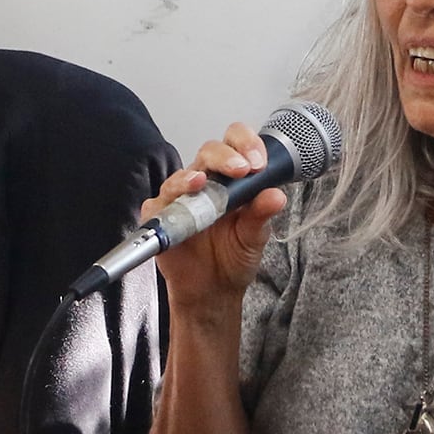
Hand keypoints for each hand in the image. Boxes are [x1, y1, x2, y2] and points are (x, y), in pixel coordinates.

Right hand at [146, 123, 287, 325]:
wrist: (213, 289)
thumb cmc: (233, 257)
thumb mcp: (255, 236)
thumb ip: (263, 214)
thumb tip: (276, 195)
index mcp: (232, 179)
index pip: (236, 144)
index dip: (247, 144)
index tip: (259, 162)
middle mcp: (206, 182)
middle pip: (209, 151)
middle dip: (225, 155)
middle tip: (242, 169)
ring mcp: (181, 198)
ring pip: (181, 175)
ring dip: (191, 176)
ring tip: (202, 182)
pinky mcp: (160, 216)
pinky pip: (157, 204)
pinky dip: (165, 204)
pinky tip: (176, 208)